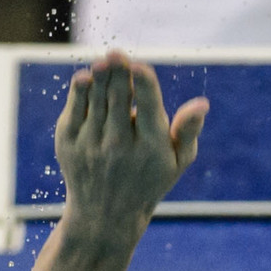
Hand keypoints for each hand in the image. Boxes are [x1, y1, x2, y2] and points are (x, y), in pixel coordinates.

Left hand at [54, 51, 209, 240]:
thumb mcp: (177, 162)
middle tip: (117, 54)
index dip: (143, 85)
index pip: (147, 109)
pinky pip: (74, 110)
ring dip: (100, 76)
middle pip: (118, 99)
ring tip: (106, 60)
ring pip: (96, 100)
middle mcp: (120, 146)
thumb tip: (202, 104)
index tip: (139, 66)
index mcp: (151, 147)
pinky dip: (80, 92)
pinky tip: (86, 77)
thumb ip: (188, 131)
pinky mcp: (69, 144)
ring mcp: (91, 145)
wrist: (105, 216)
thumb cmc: (149, 180)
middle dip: (118, 73)